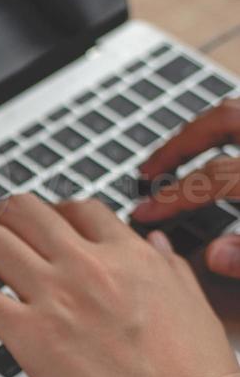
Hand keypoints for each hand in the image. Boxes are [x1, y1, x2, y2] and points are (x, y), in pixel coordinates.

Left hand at [0, 195, 239, 376]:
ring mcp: (57, 297)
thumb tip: (153, 242)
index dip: (50, 217)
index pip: (78, 208)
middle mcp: (90, 267)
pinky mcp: (29, 335)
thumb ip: (167, 268)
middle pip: (24, 209)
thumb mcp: (193, 306)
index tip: (39, 235)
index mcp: (132, 257)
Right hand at [132, 98, 239, 276]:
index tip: (145, 212)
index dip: (173, 196)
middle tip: (149, 169)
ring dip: (206, 128)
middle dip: (179, 143)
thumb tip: (214, 255)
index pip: (213, 177)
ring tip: (182, 150)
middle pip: (224, 121)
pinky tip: (228, 147)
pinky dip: (235, 127)